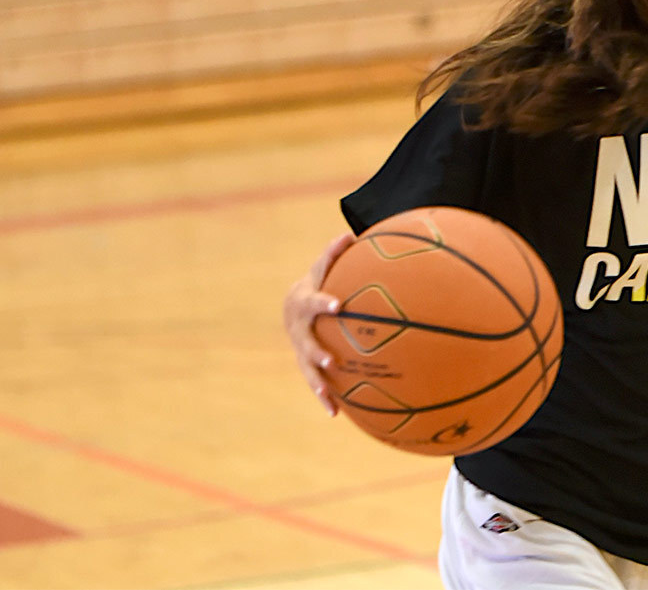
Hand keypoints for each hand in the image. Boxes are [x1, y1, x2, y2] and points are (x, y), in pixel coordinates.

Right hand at [283, 232, 355, 415]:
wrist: (294, 303)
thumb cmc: (321, 280)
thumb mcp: (327, 266)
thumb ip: (338, 253)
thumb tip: (353, 234)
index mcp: (305, 299)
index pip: (314, 299)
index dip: (324, 301)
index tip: (339, 305)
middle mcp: (299, 325)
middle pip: (305, 340)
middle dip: (316, 350)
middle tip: (330, 361)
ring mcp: (300, 346)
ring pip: (305, 365)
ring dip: (316, 379)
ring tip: (328, 392)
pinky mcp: (306, 363)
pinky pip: (314, 382)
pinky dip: (324, 397)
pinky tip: (335, 414)